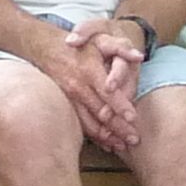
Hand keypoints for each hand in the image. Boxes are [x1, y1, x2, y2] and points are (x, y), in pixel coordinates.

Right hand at [38, 26, 140, 151]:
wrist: (46, 48)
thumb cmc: (80, 45)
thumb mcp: (100, 39)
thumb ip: (120, 48)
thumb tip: (139, 56)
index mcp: (90, 71)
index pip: (108, 93)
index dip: (121, 106)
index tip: (133, 119)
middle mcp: (79, 87)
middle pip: (101, 113)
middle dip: (119, 128)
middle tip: (134, 139)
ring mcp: (71, 99)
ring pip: (90, 123)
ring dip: (107, 136)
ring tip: (122, 146)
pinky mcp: (66, 106)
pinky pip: (81, 124)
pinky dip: (94, 136)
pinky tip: (106, 143)